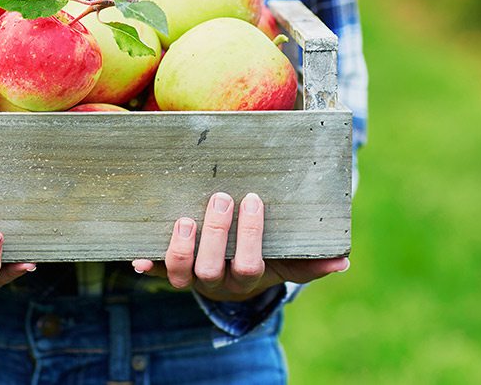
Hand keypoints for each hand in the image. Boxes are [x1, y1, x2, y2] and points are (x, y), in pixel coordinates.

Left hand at [132, 192, 348, 301]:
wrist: (230, 273)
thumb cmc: (263, 257)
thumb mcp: (287, 260)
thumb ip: (312, 261)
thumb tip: (343, 260)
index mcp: (245, 277)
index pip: (250, 264)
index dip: (249, 236)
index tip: (252, 199)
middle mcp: (215, 281)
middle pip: (212, 269)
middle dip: (216, 234)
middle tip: (220, 199)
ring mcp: (189, 276)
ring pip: (179, 273)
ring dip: (179, 248)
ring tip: (183, 219)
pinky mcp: (167, 267)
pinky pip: (153, 269)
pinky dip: (145, 263)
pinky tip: (137, 255)